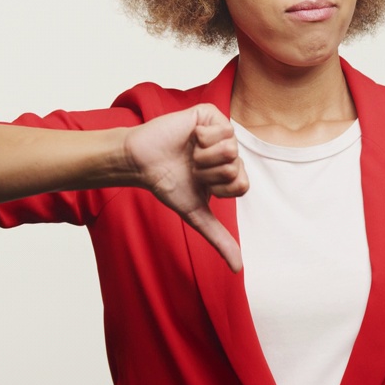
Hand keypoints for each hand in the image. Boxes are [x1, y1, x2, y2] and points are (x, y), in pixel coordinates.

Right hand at [124, 104, 247, 271]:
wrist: (142, 162)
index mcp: (229, 171)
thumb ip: (219, 239)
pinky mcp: (210, 115)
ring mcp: (221, 131)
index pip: (242, 185)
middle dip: (208, 173)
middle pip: (236, 168)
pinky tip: (190, 136)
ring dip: (203, 157)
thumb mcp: (196, 214)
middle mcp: (228, 151)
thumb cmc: (167, 184)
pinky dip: (201, 138)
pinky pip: (222, 130)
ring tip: (190, 153)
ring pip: (230, 150)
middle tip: (192, 167)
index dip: (218, 188)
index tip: (200, 184)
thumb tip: (238, 269)